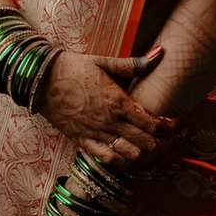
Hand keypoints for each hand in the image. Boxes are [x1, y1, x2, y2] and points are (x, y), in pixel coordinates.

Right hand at [35, 49, 173, 164]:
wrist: (41, 78)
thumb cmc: (73, 67)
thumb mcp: (103, 62)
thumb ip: (133, 64)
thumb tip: (160, 54)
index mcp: (117, 100)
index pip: (151, 122)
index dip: (167, 126)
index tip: (174, 124)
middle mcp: (110, 121)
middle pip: (145, 142)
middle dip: (160, 142)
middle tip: (164, 138)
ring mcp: (96, 134)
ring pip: (130, 154)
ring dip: (143, 153)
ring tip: (147, 147)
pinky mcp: (83, 141)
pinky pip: (108, 159)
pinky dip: (122, 161)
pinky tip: (127, 156)